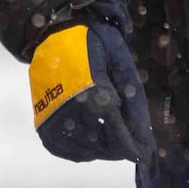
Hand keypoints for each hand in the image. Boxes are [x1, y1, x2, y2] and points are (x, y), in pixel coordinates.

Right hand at [29, 23, 152, 162]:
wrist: (54, 33)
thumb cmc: (94, 44)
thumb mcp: (122, 63)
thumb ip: (134, 101)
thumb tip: (145, 138)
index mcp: (93, 91)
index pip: (117, 132)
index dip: (132, 146)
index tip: (145, 154)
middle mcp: (69, 108)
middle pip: (101, 145)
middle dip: (119, 148)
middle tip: (131, 142)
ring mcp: (52, 118)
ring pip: (84, 150)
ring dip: (102, 149)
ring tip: (113, 137)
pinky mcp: (42, 123)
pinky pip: (65, 150)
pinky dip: (82, 150)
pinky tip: (92, 138)